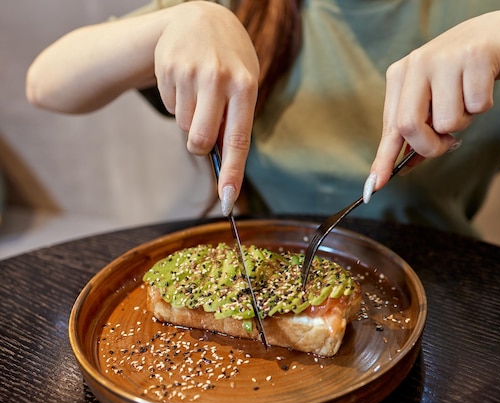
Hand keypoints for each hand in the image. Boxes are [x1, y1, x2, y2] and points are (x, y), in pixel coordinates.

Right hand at [155, 2, 258, 210]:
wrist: (200, 17)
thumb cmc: (229, 60)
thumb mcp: (243, 84)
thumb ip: (236, 121)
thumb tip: (224, 163)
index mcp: (245, 86)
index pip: (238, 140)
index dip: (232, 174)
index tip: (228, 200)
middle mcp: (219, 79)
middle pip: (199, 140)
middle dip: (199, 145)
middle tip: (204, 127)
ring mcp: (190, 72)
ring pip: (183, 126)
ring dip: (190, 118)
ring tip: (200, 90)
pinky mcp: (168, 68)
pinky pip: (170, 107)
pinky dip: (177, 102)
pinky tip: (186, 80)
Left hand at [367, 10, 499, 190]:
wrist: (499, 35)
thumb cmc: (460, 75)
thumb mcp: (433, 99)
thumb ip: (418, 130)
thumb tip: (403, 167)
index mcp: (400, 75)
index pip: (389, 126)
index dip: (383, 159)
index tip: (375, 186)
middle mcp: (417, 63)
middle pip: (410, 126)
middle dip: (431, 146)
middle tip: (447, 142)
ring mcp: (445, 58)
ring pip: (448, 122)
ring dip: (464, 121)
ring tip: (466, 98)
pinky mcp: (475, 57)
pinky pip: (477, 106)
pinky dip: (483, 106)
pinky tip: (482, 85)